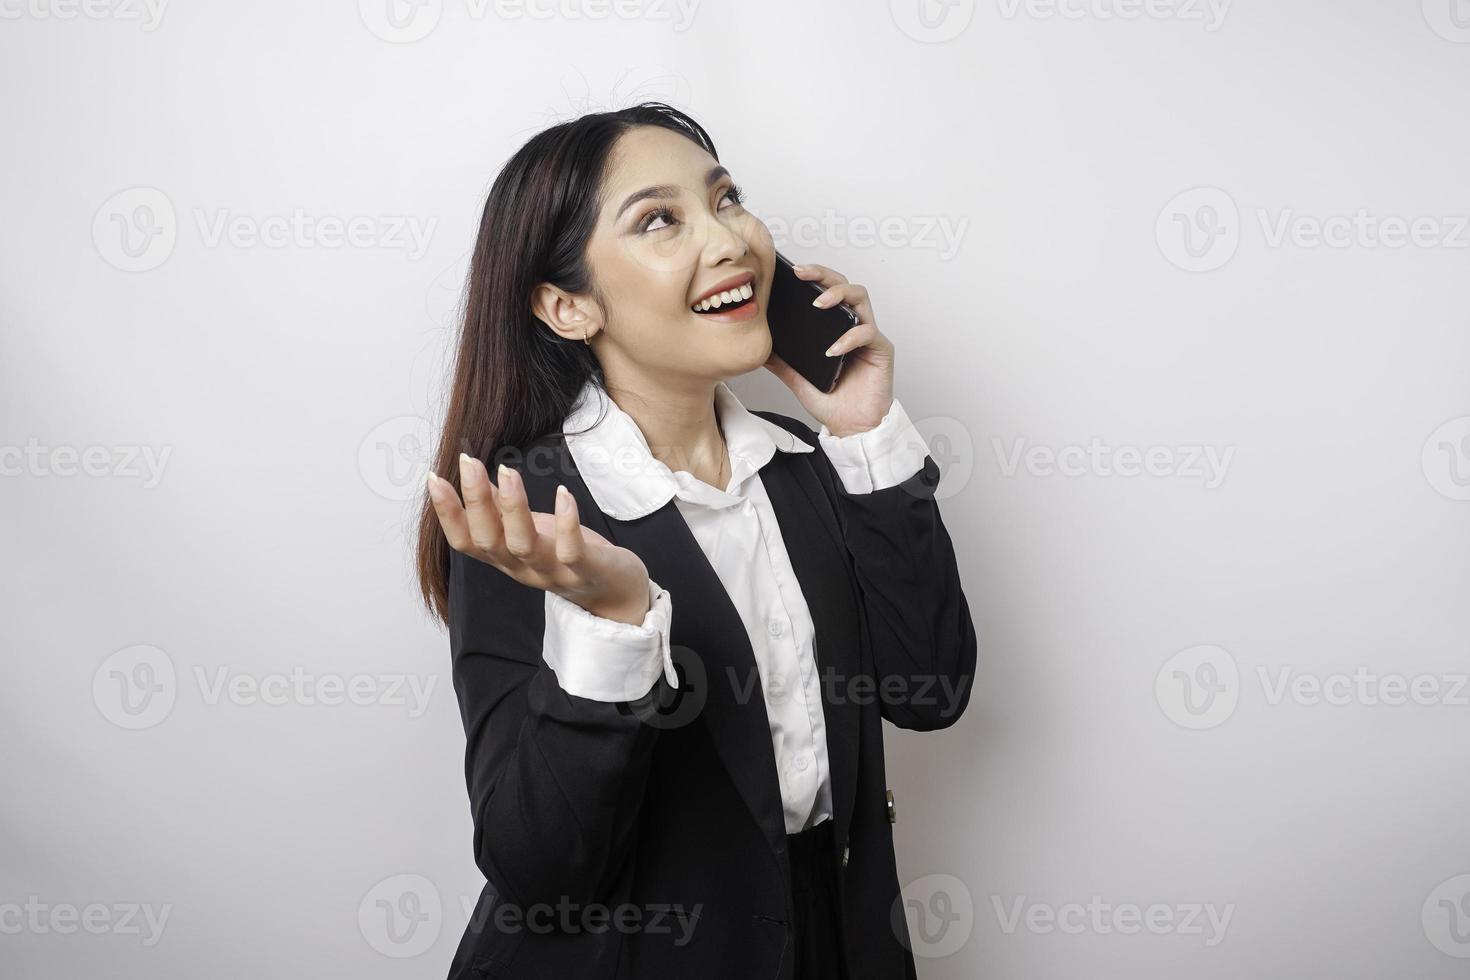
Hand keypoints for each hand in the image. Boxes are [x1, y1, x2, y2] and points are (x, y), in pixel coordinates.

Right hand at [427, 454, 653, 626]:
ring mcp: (553, 573)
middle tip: (468, 462)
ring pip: (523, 546)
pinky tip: (563, 493)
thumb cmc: (566, 554)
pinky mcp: (586, 571)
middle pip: (488, 541)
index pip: (465, 541)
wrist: (615, 592)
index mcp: (505, 558)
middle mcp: (522, 569)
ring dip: (513, 508)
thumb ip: (500, 509)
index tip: (434, 477)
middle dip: (475, 502)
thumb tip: (475, 480)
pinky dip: (566, 522)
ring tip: (507, 470)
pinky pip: (571, 551)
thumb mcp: (529, 530)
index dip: (447, 513)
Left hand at [763, 261, 894, 436]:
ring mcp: (869, 336)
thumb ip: (782, 361)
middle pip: (845, 284)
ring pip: (861, 297)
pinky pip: (868, 333)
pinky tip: (833, 348)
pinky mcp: (882, 350)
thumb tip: (758, 347)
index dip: (812, 276)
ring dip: (838, 295)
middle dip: (823, 274)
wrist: (852, 428)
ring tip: (818, 304)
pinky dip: (849, 338)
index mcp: (836, 327)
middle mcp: (854, 325)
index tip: (790, 271)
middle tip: (801, 273)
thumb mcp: (797, 379)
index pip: (827, 290)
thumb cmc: (832, 402)